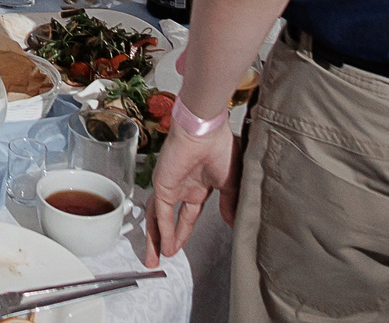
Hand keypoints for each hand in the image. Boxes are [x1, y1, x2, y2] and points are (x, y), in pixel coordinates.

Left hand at [147, 121, 238, 260]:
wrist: (206, 130)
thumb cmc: (220, 147)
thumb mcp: (230, 182)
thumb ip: (229, 203)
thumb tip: (233, 221)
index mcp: (198, 186)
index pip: (188, 215)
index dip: (183, 232)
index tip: (179, 246)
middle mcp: (182, 188)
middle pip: (169, 219)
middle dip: (165, 239)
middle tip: (160, 258)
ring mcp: (171, 186)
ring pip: (159, 218)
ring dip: (157, 238)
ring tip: (155, 259)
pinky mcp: (163, 185)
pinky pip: (161, 212)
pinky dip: (162, 230)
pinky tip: (165, 245)